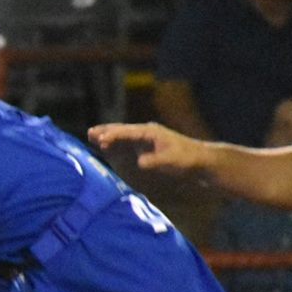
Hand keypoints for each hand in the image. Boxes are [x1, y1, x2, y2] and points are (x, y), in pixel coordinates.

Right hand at [86, 121, 212, 174]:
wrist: (200, 161)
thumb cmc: (187, 160)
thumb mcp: (172, 161)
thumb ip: (155, 161)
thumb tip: (140, 162)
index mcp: (151, 132)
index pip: (128, 132)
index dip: (114, 135)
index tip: (101, 140)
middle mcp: (146, 133)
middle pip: (122, 130)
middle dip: (106, 131)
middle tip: (90, 133)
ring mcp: (145, 140)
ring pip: (123, 136)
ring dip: (108, 136)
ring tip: (92, 136)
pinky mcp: (146, 148)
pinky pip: (127, 144)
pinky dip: (115, 144)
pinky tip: (107, 147)